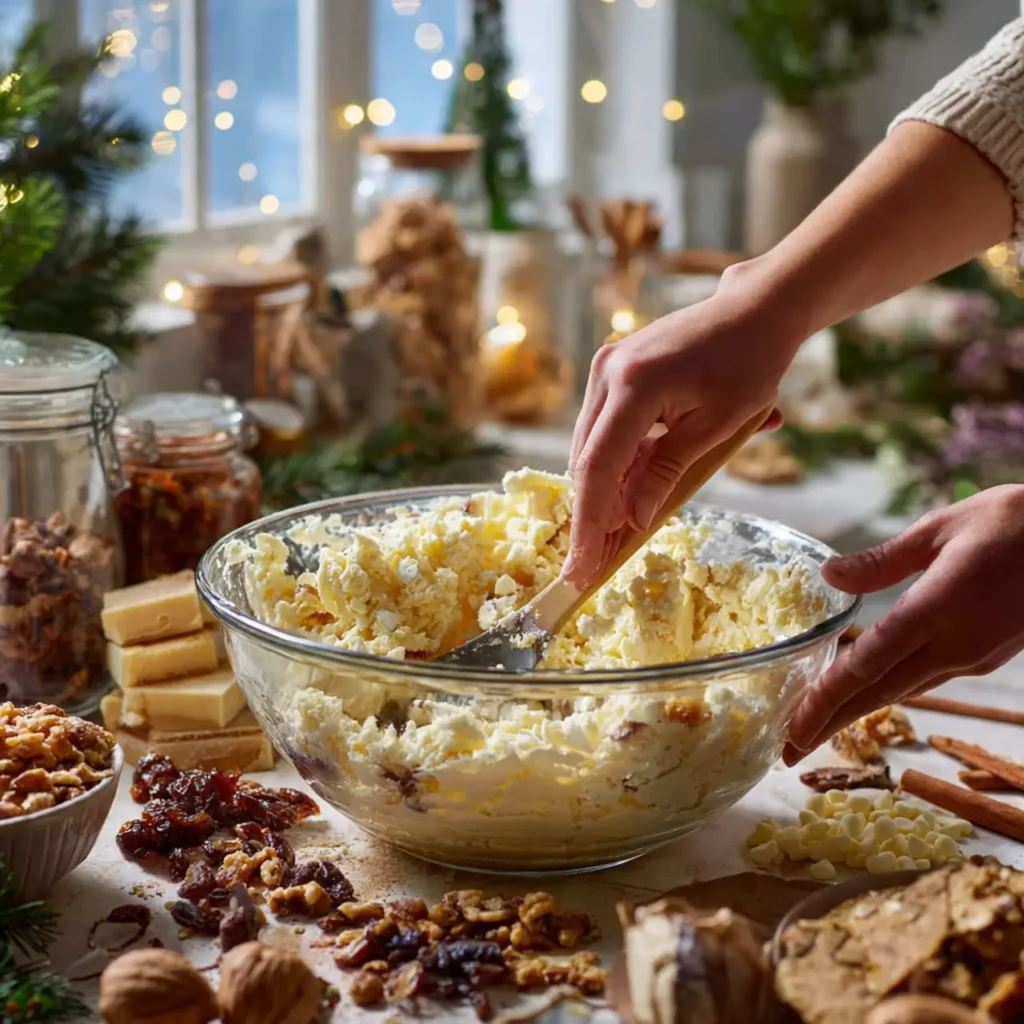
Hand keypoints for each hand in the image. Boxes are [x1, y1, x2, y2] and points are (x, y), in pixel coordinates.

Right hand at [564, 268, 797, 587]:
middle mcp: (607, 374)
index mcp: (633, 386)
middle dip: (590, 515)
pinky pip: (605, 430)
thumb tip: (633, 521)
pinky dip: (615, 465)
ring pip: (591, 447)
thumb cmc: (748, 366)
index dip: (590, 523)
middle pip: (586, 460)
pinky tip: (627, 497)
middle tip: (590, 566)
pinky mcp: (613, 372)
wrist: (753, 311)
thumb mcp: (715, 428)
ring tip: (611, 540)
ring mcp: (606, 370)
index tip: (582, 567)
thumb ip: (666, 474)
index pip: (599, 467)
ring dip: (603, 492)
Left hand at [784, 484, 1023, 763]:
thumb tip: (829, 575)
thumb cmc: (1012, 523)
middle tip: (787, 751)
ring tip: (812, 726)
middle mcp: (955, 645)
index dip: (827, 701)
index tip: (793, 729)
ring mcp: (974, 656)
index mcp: (937, 610)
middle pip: (880, 694)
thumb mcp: (940, 529)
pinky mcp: (986, 656)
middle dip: (830, 724)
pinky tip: (861, 688)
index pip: (869, 666)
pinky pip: (925, 677)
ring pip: (902, 690)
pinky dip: (886, 687)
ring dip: (855, 710)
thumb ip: (882, 561)